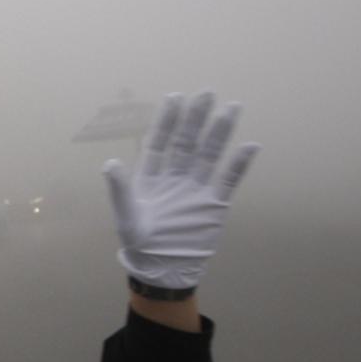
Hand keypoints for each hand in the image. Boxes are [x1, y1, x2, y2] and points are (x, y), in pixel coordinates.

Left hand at [102, 92, 260, 289]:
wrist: (162, 269)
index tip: (175, 96)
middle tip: (206, 92)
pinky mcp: (214, 205)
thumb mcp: (126, 216)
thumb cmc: (139, 243)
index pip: (161, 142)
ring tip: (232, 107)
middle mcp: (175, 177)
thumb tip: (110, 162)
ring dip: (220, 132)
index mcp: (151, 176)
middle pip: (187, 142)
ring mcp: (196, 189)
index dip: (167, 120)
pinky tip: (250, 145)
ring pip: (210, 154)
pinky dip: (239, 164)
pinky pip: (228, 180)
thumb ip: (120, 189)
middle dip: (195, 118)